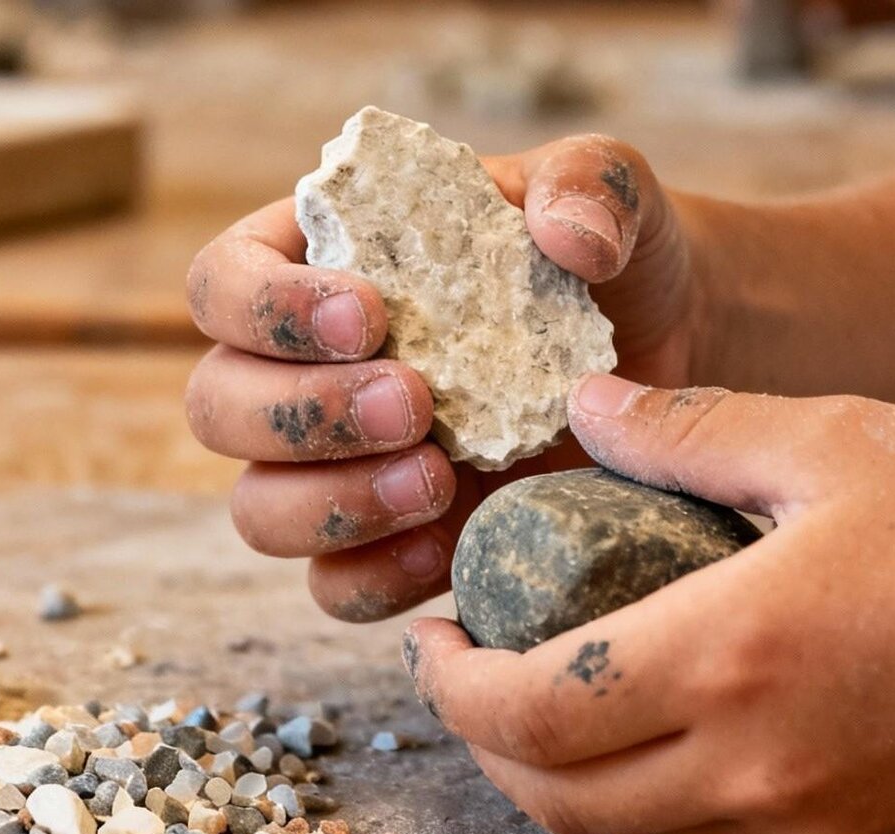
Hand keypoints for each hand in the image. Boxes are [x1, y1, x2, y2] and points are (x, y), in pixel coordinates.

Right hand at [184, 136, 700, 621]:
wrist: (674, 355)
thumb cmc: (618, 259)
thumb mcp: (610, 197)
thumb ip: (588, 185)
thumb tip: (567, 237)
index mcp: (327, 266)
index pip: (224, 283)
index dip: (267, 306)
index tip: (370, 316)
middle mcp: (313, 372)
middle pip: (219, 407)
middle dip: (304, 414)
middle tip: (415, 403)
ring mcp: (349, 468)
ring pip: (260, 509)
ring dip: (331, 503)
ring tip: (438, 478)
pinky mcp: (397, 541)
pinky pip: (337, 586)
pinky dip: (374, 577)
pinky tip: (445, 546)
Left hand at [405, 374, 894, 833]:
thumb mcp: (838, 439)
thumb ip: (690, 428)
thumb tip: (587, 406)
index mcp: (735, 652)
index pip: (529, 710)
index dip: (449, 684)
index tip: (430, 633)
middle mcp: (755, 763)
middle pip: (555, 795)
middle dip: (484, 738)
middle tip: (472, 663)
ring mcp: (804, 821)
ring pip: (627, 827)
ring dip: (563, 768)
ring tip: (560, 681)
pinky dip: (653, 787)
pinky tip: (672, 712)